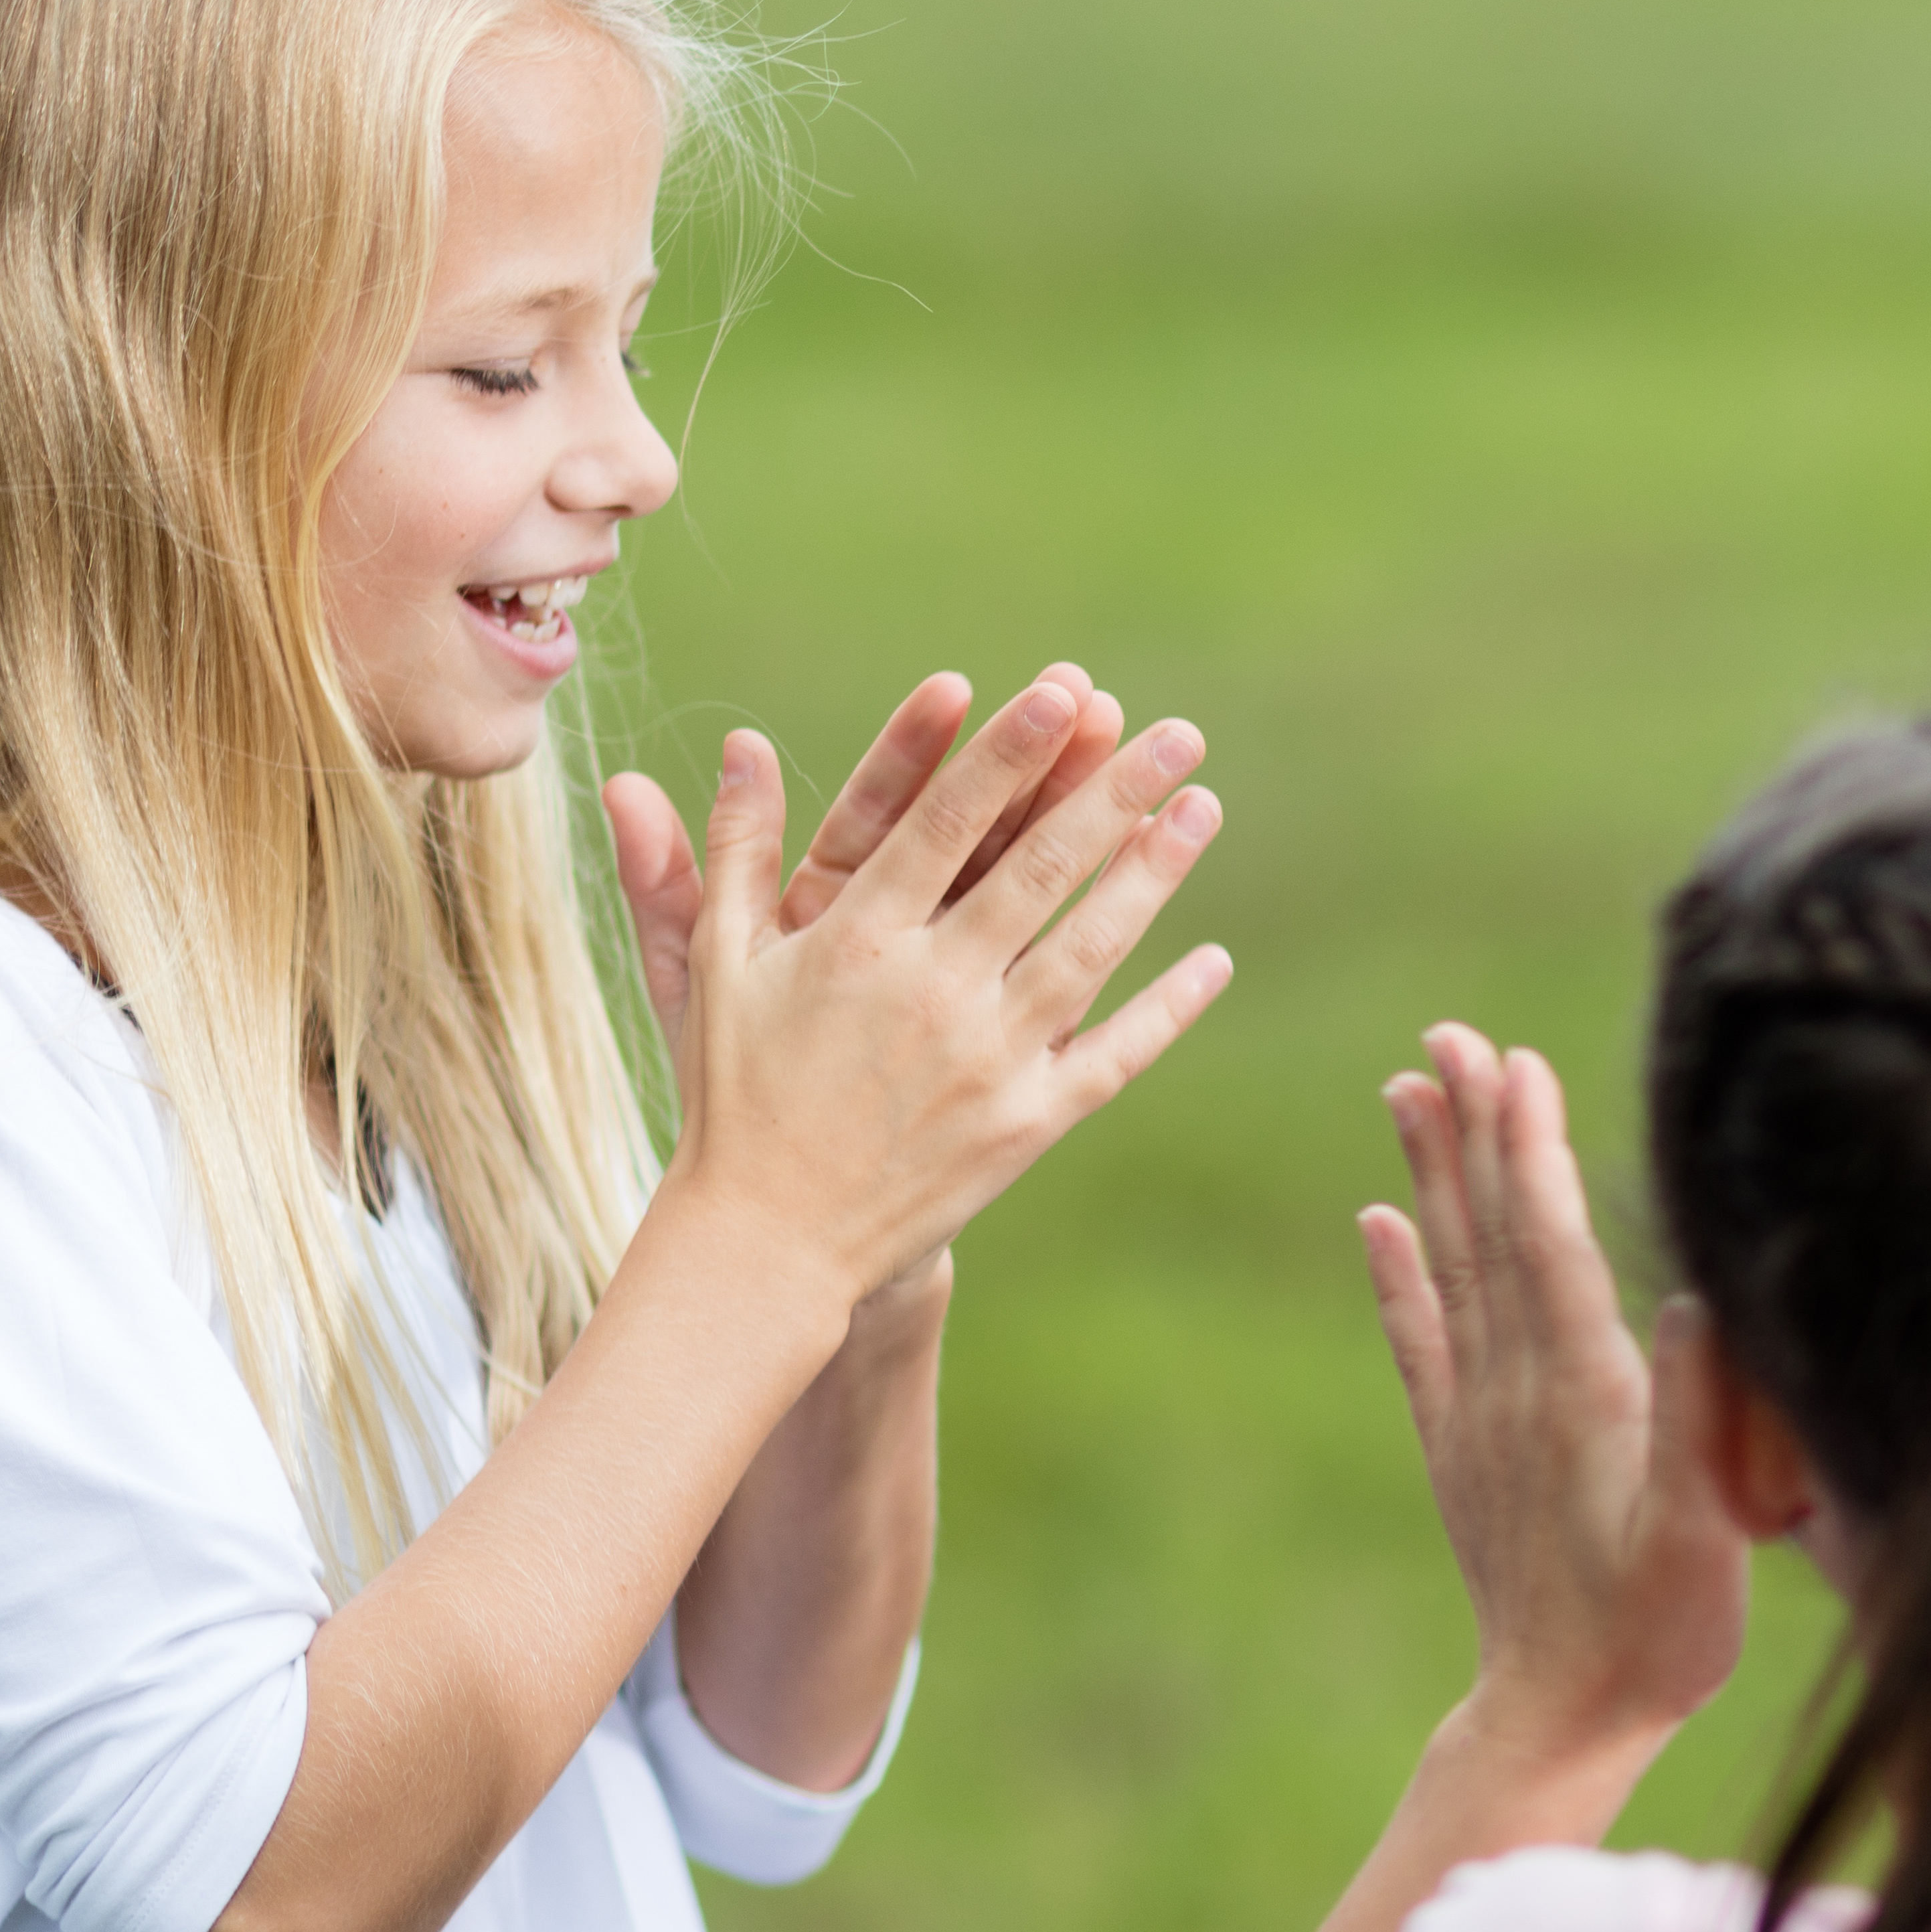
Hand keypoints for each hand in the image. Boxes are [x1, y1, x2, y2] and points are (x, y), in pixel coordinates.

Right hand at [598, 670, 1233, 1314]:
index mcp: (854, 943)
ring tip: (1202, 807)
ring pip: (1089, 950)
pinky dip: (1168, 1009)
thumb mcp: (717, 964)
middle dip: (1110, 792)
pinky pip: (1113, 1056)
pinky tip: (1213, 959)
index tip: (1061, 691)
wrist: (767, 1240)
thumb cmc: (735, 1089)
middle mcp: (930, 995)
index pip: (945, 823)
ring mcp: (987, 1063)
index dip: (1007, 753)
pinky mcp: (1025, 1126)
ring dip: (1152, 875)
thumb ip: (733, 851)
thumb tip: (738, 741)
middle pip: (1037, 871)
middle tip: (1173, 730)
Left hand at [1360, 1026, 1748, 1771]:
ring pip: (1453, 1268)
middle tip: (1447, 1035)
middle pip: (1491, 1234)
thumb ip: (1702, 1426)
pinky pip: (1422, 1342)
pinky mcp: (1461, 1451)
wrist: (1559, 1721)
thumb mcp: (1705, 1540)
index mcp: (1582, 1395)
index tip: (1512, 1060)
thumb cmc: (1654, 1635)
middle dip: (1475, 1129)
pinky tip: (1376, 1218)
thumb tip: (1699, 1304)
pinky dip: (1397, 1275)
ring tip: (1408, 1087)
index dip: (1532, 1150)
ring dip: (1432, 1175)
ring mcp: (1481, 1418)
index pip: (1548, 1245)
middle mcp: (1517, 1389)